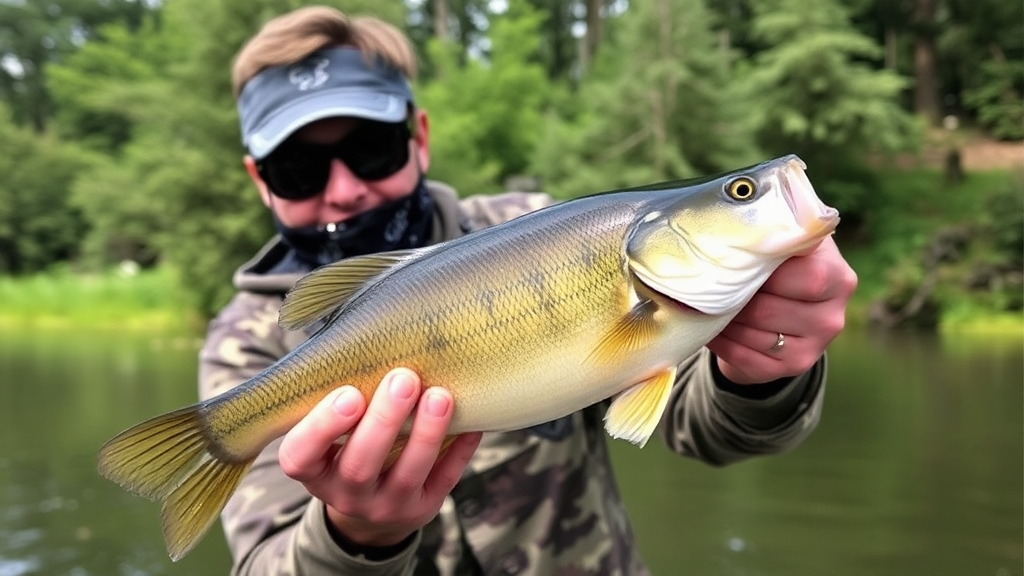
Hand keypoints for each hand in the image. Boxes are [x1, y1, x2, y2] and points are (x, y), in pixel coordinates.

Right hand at [278, 368, 482, 547]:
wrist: (373, 505)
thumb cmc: (350, 447)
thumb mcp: (331, 432)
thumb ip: (341, 398)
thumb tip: (372, 338)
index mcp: (314, 470)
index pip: (300, 457)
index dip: (322, 427)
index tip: (349, 393)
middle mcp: (346, 495)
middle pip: (359, 466)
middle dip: (384, 420)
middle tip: (404, 379)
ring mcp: (385, 507)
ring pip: (405, 475)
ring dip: (426, 434)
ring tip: (440, 396)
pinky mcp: (422, 510)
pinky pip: (443, 481)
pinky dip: (458, 451)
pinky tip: (471, 424)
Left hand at [707, 236, 856, 384]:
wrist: (786, 302)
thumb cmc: (782, 262)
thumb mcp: (788, 241)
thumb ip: (777, 230)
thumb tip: (743, 224)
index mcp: (837, 277)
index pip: (800, 278)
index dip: (759, 271)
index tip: (732, 261)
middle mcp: (832, 317)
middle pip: (766, 310)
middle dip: (731, 298)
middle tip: (706, 285)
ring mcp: (815, 347)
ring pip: (753, 335)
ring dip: (722, 320)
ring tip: (705, 305)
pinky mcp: (793, 366)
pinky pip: (746, 358)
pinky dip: (721, 342)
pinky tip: (710, 327)